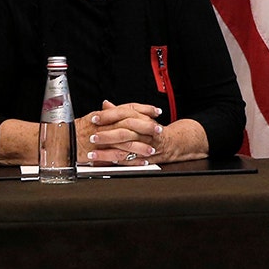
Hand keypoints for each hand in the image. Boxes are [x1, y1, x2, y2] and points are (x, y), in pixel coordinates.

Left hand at [81, 102, 210, 165]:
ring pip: (126, 149)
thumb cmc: (154, 129)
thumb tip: (105, 104)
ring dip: (108, 152)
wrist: (175, 142)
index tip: (94, 118)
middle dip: (107, 134)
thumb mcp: (140, 116)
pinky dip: (117, 163)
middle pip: (125, 131)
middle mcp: (145, 132)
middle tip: (92, 135)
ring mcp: (146, 146)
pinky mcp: (146, 159)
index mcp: (143, 118)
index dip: (109, 116)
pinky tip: (105, 163)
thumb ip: (122, 111)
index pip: (124, 114)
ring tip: (93, 154)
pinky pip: (131, 162)